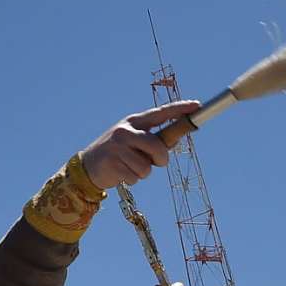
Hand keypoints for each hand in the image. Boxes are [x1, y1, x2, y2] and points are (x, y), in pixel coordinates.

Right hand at [80, 100, 199, 188]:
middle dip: (160, 159)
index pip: (160, 113)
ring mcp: (117, 146)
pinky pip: (135, 177)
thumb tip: (178, 137)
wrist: (88, 166)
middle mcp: (125, 131)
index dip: (179, 109)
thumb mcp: (134, 141)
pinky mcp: (112, 163)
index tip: (197, 105)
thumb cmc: (119, 153)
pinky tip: (121, 173)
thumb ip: (155, 140)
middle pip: (157, 146)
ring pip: (147, 166)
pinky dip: (132, 180)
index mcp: (133, 122)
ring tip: (129, 166)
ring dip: (143, 172)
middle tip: (153, 162)